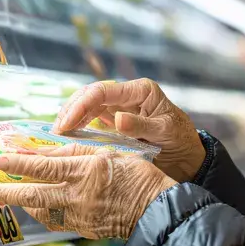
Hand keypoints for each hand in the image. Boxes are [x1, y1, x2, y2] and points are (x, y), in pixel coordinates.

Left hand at [0, 145, 175, 238]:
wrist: (156, 210)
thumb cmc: (139, 176)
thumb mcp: (112, 152)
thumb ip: (79, 151)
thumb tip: (49, 152)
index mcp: (87, 171)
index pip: (45, 166)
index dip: (20, 163)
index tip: (0, 160)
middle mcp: (79, 195)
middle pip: (34, 194)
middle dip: (6, 192)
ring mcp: (80, 215)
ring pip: (41, 211)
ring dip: (21, 204)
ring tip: (7, 198)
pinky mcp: (84, 229)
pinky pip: (56, 221)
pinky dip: (41, 214)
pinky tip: (36, 209)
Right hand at [54, 79, 204, 182]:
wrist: (187, 155)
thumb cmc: (181, 140)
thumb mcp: (165, 132)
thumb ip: (141, 126)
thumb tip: (117, 119)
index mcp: (141, 90)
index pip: (103, 90)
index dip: (82, 104)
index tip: (67, 123)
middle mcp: (128, 95)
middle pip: (91, 95)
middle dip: (71, 109)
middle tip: (57, 131)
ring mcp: (121, 106)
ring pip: (88, 105)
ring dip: (72, 117)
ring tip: (58, 134)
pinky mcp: (116, 120)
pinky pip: (92, 118)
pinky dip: (79, 125)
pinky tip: (69, 136)